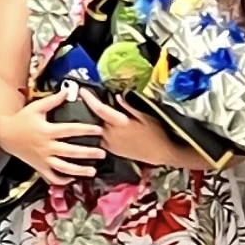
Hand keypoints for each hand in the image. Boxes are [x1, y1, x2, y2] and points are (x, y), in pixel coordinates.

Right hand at [10, 92, 109, 183]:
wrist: (4, 134)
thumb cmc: (21, 119)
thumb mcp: (36, 107)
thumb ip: (53, 100)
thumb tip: (68, 91)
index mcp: (47, 131)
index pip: (70, 130)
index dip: (86, 130)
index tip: (99, 130)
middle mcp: (46, 147)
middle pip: (70, 151)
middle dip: (88, 153)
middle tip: (102, 153)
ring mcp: (43, 159)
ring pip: (63, 168)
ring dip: (79, 171)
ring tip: (92, 171)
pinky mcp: (39, 167)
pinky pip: (51, 177)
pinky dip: (62, 180)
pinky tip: (73, 179)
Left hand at [81, 91, 195, 171]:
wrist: (162, 153)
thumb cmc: (157, 133)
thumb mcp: (145, 116)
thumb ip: (129, 107)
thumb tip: (117, 96)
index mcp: (120, 124)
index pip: (100, 109)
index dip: (90, 99)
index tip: (82, 91)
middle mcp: (111, 134)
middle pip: (93, 119)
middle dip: (87, 109)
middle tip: (82, 98)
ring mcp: (110, 144)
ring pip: (94, 130)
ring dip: (89, 121)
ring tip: (85, 111)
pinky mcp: (111, 150)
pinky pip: (99, 139)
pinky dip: (95, 131)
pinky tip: (95, 126)